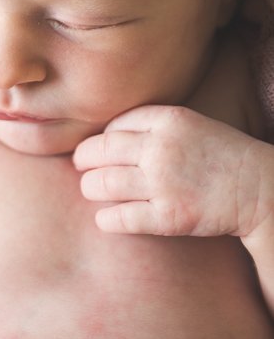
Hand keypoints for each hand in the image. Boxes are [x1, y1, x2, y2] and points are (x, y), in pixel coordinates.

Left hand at [73, 104, 270, 237]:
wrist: (261, 189)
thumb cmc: (221, 157)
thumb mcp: (191, 125)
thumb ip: (152, 126)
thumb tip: (104, 137)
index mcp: (169, 120)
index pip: (114, 126)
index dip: (100, 139)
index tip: (98, 150)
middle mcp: (162, 148)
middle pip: (99, 151)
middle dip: (84, 161)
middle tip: (82, 168)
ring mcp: (164, 182)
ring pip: (102, 184)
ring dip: (90, 189)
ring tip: (93, 191)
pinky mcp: (168, 216)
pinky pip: (119, 217)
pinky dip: (105, 219)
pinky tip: (106, 218)